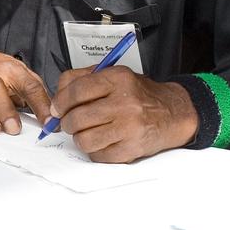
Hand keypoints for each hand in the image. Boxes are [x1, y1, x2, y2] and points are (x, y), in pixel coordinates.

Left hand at [53, 66, 197, 162]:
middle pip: (77, 118)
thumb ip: (81, 78)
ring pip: (84, 140)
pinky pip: (98, 155)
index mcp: (117, 80)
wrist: (173, 113)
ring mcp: (129, 128)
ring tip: (87, 131)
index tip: (56, 108)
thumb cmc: (138, 94)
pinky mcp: (132, 149)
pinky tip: (103, 140)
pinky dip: (95, 150)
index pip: (76, 91)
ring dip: (79, 138)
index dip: (60, 101)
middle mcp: (124, 103)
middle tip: (70, 121)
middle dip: (67, 122)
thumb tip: (57, 99)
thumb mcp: (113, 74)